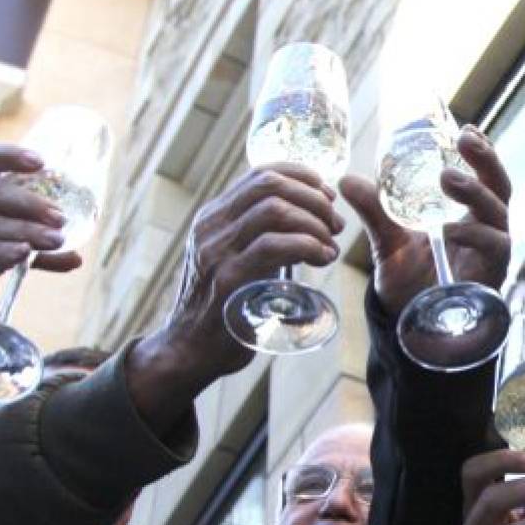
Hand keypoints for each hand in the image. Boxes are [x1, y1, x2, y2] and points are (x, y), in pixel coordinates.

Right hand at [127, 164, 342, 429]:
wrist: (188, 350)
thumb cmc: (222, 305)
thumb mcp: (233, 259)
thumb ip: (258, 237)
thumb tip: (305, 218)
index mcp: (213, 217)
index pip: (261, 174)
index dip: (302, 177)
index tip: (328, 195)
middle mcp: (211, 227)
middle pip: (270, 184)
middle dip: (313, 198)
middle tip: (336, 224)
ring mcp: (216, 252)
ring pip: (274, 210)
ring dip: (314, 222)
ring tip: (331, 245)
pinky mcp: (228, 280)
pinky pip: (272, 246)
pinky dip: (307, 245)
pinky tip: (323, 258)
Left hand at [339, 126, 511, 315]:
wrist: (412, 322)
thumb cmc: (410, 278)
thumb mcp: (387, 239)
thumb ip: (373, 210)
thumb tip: (345, 179)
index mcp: (469, 211)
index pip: (483, 174)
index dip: (481, 150)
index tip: (464, 128)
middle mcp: (487, 226)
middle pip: (499, 185)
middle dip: (486, 160)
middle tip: (465, 141)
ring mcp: (493, 249)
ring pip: (497, 211)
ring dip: (475, 191)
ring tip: (447, 179)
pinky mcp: (492, 273)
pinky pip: (492, 246)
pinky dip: (472, 234)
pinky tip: (449, 229)